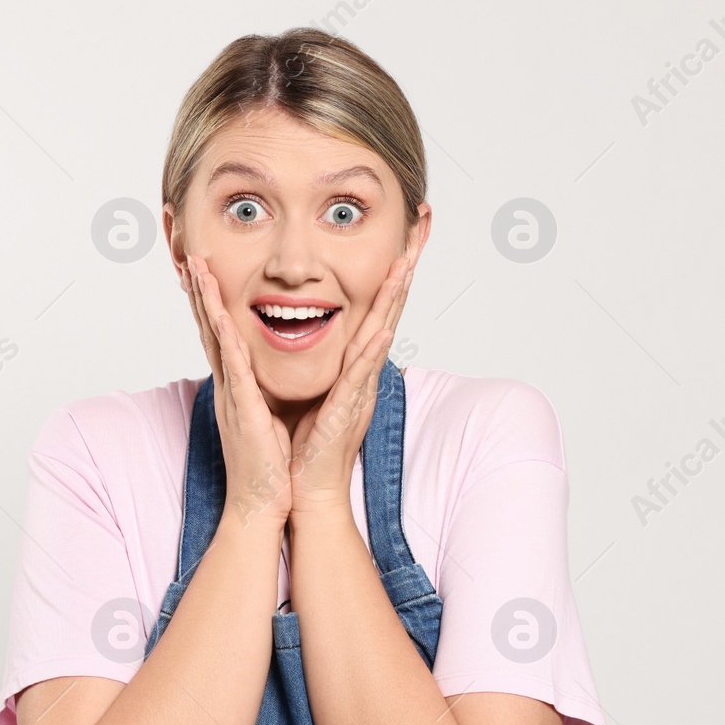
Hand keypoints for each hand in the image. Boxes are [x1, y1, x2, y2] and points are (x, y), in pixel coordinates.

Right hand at [184, 253, 293, 531]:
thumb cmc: (269, 465)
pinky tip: (219, 315)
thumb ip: (261, 393)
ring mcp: (232, 396)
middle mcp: (229, 386)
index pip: (221, 335)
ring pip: (215, 340)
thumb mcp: (265, 417)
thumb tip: (263, 376)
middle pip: (210, 328)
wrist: (263, 503)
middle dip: (201, 292)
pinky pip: (234, 368)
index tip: (206, 271)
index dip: (212, 301)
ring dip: (207, 303)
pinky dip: (226, 340)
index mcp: (237, 386)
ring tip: (198, 270)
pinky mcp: (243, 410)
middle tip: (192, 256)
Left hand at [286, 255, 413, 517]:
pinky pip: (361, 376)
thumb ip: (319, 362)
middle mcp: (362, 374)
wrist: (304, 490)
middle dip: (403, 271)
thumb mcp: (311, 389)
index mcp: (351, 366)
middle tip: (420, 233)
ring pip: (380, 335)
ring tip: (406, 266)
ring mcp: (358, 390)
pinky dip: (374, 353)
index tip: (401, 240)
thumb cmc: (305, 445)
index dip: (387, 275)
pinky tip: (386, 329)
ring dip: (394, 300)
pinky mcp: (346, 411)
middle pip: (387, 311)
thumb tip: (313, 337)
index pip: (373, 310)